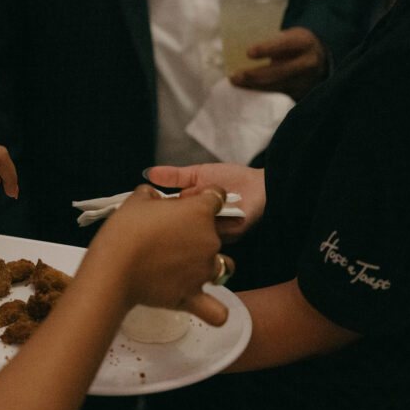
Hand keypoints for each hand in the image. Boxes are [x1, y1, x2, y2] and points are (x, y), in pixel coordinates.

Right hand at [85, 185, 228, 325]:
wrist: (114, 269)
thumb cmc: (124, 230)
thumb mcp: (136, 200)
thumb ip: (151, 195)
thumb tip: (154, 198)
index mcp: (199, 212)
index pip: (217, 197)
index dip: (204, 197)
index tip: (188, 203)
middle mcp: (210, 240)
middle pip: (216, 232)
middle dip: (198, 233)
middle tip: (169, 237)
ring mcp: (205, 270)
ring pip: (223, 267)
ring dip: (208, 264)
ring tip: (184, 267)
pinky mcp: (193, 296)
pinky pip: (216, 310)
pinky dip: (214, 309)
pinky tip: (201, 301)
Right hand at [143, 163, 264, 241]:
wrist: (263, 184)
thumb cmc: (232, 178)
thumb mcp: (197, 174)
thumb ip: (174, 176)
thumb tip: (147, 173)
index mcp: (190, 213)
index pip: (168, 217)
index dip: (157, 211)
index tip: (145, 204)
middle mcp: (199, 227)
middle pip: (177, 226)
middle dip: (173, 213)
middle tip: (174, 199)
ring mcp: (213, 234)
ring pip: (194, 230)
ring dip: (194, 215)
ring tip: (199, 197)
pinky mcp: (229, 237)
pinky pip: (213, 230)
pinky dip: (213, 216)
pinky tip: (217, 204)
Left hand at [229, 27, 326, 99]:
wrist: (320, 59)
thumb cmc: (295, 44)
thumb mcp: (290, 36)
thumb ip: (273, 41)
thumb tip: (239, 45)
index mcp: (304, 42)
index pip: (285, 45)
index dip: (267, 49)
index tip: (248, 52)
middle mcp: (308, 62)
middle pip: (280, 71)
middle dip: (256, 74)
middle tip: (235, 75)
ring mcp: (305, 79)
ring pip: (276, 84)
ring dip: (253, 84)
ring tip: (235, 81)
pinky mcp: (298, 91)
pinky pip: (275, 91)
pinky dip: (257, 89)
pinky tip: (244, 86)